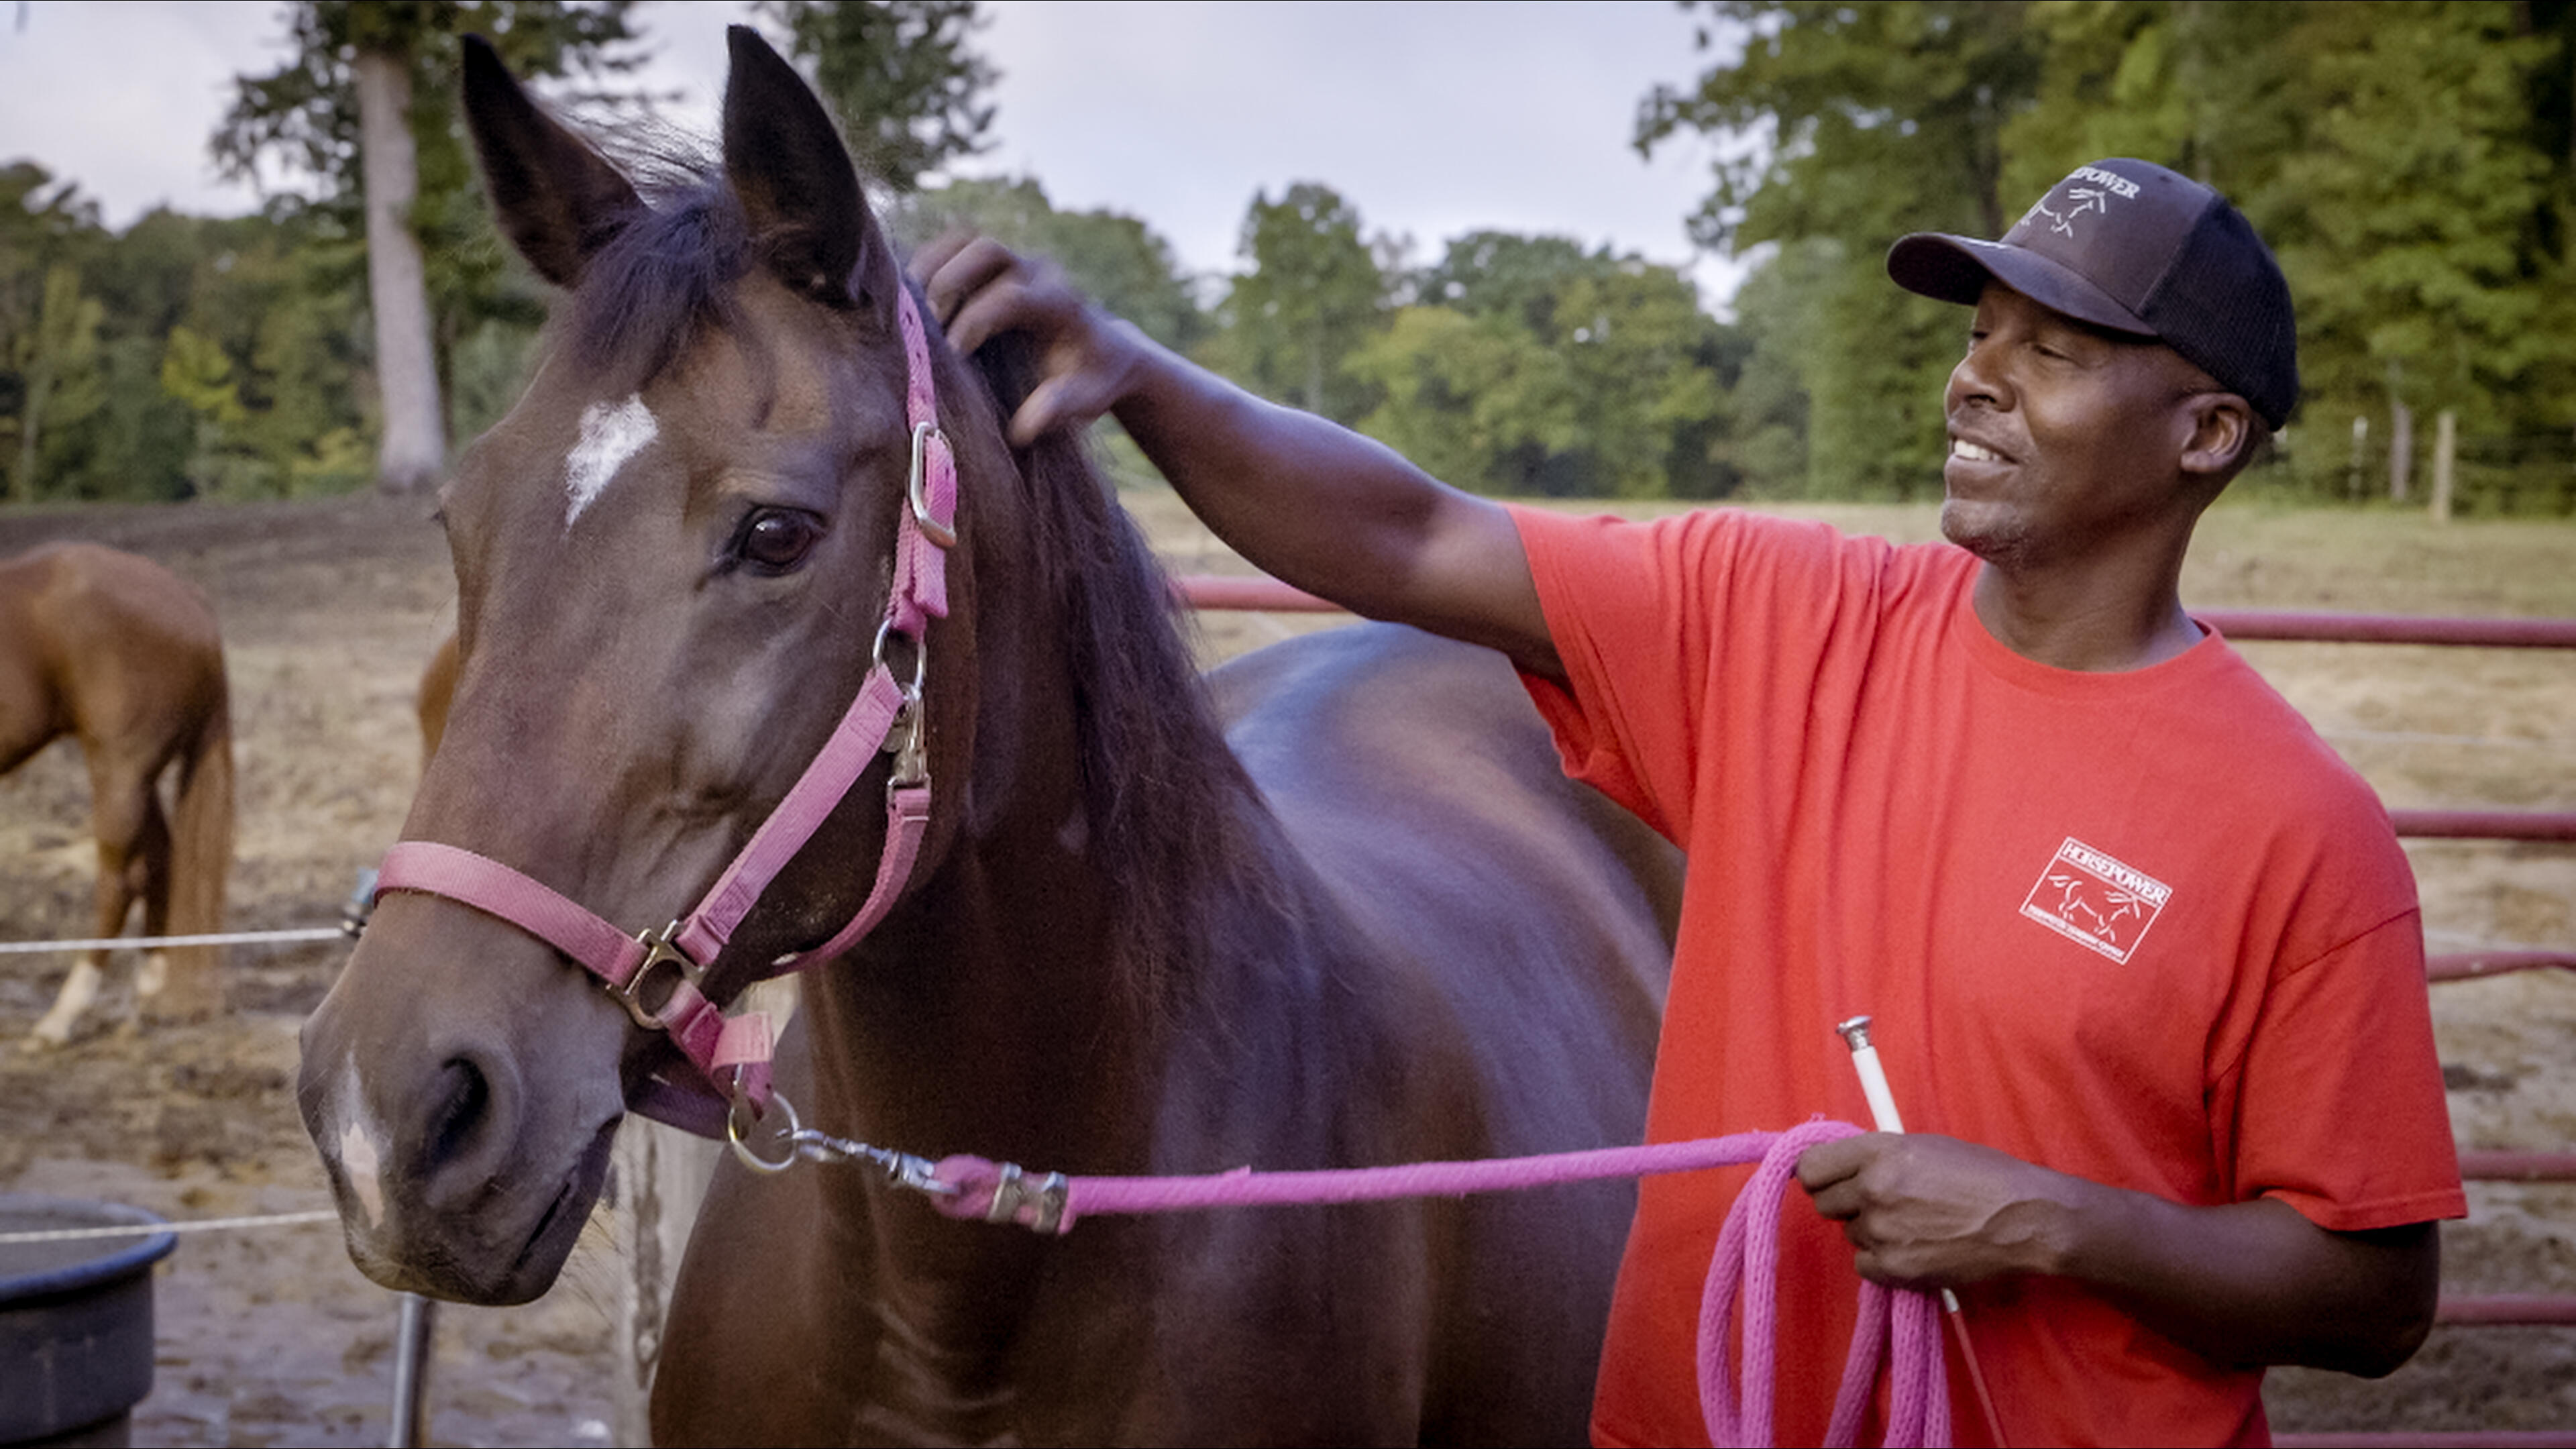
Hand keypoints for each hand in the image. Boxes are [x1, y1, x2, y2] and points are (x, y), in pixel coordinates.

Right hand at [912, 233, 1154, 446]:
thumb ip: (1059, 407)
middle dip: (950, 282)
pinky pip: (954, 249)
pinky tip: (910, 299)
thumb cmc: (1092, 378)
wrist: (1105, 351)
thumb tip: (1021, 427)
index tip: (954, 355)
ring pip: (965, 241)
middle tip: (928, 323)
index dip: (976, 321)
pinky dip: (928, 265)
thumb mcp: (1087, 399)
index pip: (1012, 296)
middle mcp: (1038, 273)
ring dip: (932, 267)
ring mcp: (1015, 263)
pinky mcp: (995, 266)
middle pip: (986, 250)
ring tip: (908, 307)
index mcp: (1061, 302)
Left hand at [1794, 1132, 2073, 1289]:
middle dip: (1846, 1202)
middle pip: (1824, 1203)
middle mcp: (1874, 1189)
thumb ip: (1877, 1155)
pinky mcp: (1896, 1268)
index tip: (1829, 1180)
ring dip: (1872, 1230)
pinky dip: (1883, 1260)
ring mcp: (1883, 1231)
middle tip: (1879, 1202)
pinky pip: (1865, 1264)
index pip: (1810, 1167)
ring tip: (1914, 1223)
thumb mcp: (1925, 1146)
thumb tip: (1842, 1167)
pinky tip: (1915, 1247)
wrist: (2024, 1218)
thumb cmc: (1982, 1175)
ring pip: (1850, 1233)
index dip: (1819, 1175)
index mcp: (1879, 1152)